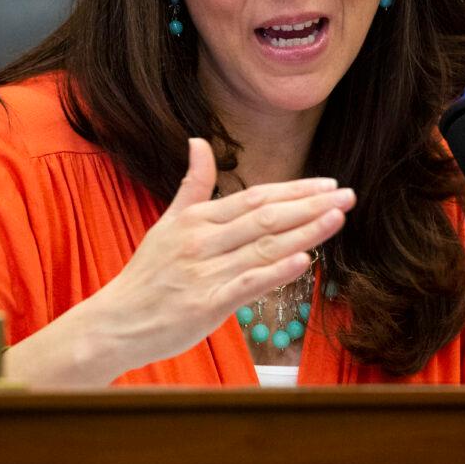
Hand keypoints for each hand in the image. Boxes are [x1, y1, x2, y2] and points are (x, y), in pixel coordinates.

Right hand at [6, 138, 352, 386]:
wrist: (117, 322)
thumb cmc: (148, 275)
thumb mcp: (167, 222)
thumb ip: (192, 185)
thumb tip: (197, 141)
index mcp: (196, 219)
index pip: (255, 197)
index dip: (295, 190)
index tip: (328, 184)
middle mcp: (202, 241)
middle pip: (266, 217)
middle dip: (310, 205)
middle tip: (347, 196)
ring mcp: (205, 272)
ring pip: (263, 247)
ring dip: (305, 232)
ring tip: (337, 219)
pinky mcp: (206, 304)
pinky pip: (247, 284)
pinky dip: (276, 271)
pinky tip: (305, 261)